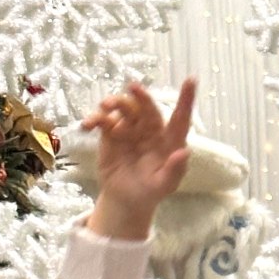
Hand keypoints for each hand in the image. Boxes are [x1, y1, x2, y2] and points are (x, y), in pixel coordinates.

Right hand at [81, 80, 195, 241]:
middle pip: (147, 108)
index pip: (180, 118)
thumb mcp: (164, 185)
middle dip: (141, 97)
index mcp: (168, 140)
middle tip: (133, 88)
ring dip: (116, 103)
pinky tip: (87, 125)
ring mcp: (130, 129)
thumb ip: (174, 170)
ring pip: (125, 108)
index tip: (191, 80)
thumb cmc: (149, 191)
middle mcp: (150, 130)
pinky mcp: (111, 133)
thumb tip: (184, 152)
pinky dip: (95, 119)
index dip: (186, 99)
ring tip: (105, 106)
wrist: (124, 198)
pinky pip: (104, 120)